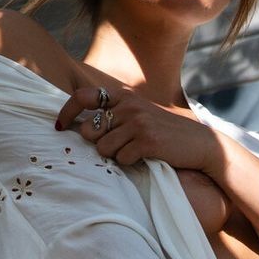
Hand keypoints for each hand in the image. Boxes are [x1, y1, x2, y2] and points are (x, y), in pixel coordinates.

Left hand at [54, 73, 214, 174]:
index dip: (66, 111)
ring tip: (133, 153)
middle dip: (98, 144)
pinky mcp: (147, 141)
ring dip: (114, 156)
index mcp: (124, 96)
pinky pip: (121, 159)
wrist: (199, 144)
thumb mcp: (140, 114)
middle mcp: (128, 105)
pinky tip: (144, 158)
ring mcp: (138, 122)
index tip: (59, 126)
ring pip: (103, 148)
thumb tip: (79, 129)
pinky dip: (129, 163)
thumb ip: (114, 115)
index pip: (83, 96)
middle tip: (118, 147)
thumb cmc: (165, 133)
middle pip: (89, 131)